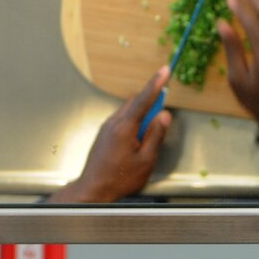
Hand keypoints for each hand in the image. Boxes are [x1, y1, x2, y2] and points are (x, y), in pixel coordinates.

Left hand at [48, 67, 170, 202]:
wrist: (93, 189)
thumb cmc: (120, 178)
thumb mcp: (146, 160)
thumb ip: (156, 135)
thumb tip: (164, 115)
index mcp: (125, 127)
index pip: (144, 99)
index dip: (156, 83)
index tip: (165, 70)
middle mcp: (113, 122)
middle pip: (134, 102)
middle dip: (150, 101)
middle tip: (162, 113)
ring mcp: (106, 127)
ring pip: (127, 111)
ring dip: (141, 115)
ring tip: (148, 138)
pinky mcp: (104, 134)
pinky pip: (121, 120)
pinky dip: (133, 123)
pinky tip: (136, 142)